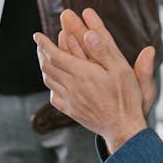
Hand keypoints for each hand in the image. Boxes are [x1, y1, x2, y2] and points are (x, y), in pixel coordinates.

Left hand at [35, 8, 155, 152]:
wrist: (122, 128)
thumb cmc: (126, 98)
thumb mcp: (121, 69)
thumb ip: (104, 51)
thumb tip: (88, 34)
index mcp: (83, 74)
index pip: (55, 55)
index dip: (44, 44)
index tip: (37, 35)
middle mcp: (72, 87)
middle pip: (47, 66)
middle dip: (41, 52)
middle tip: (39, 43)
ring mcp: (70, 100)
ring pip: (48, 80)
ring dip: (44, 66)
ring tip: (45, 58)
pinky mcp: (71, 111)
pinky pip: (53, 96)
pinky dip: (50, 84)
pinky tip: (54, 81)